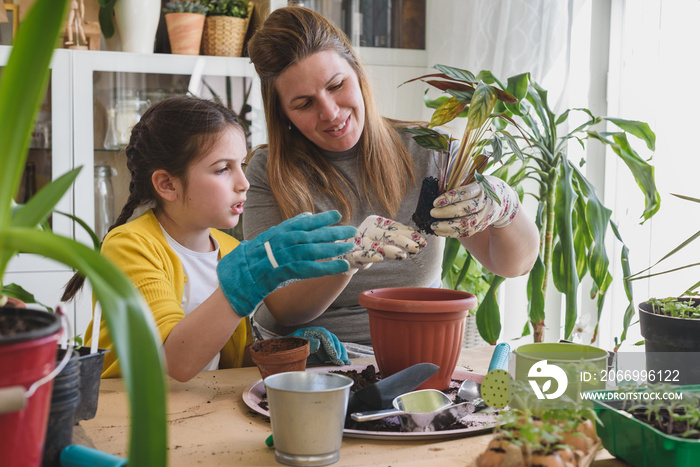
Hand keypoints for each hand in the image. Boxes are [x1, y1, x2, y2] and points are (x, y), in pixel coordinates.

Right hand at [217, 211, 355, 316]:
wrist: (239, 275)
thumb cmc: (255, 255)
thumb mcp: (270, 235)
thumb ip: (290, 225)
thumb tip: (308, 215)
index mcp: (280, 231)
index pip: (304, 222)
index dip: (322, 218)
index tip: (337, 214)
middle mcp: (283, 241)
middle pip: (313, 235)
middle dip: (333, 232)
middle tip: (351, 230)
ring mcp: (284, 256)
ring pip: (314, 250)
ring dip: (333, 248)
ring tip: (349, 247)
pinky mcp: (286, 271)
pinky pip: (311, 269)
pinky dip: (328, 267)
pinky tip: (342, 267)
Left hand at [287, 327, 350, 365]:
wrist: (288, 350)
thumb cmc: (291, 345)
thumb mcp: (296, 342)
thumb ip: (307, 342)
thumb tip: (319, 343)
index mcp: (314, 331)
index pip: (325, 335)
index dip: (330, 344)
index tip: (333, 354)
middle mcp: (321, 335)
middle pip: (333, 340)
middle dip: (338, 351)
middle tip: (339, 360)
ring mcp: (325, 342)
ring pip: (337, 346)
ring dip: (342, 354)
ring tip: (345, 362)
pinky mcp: (326, 350)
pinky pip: (336, 352)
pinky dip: (341, 357)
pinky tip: (346, 362)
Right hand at [340, 215, 426, 273]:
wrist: (345, 252)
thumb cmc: (370, 242)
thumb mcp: (384, 235)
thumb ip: (400, 235)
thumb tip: (421, 240)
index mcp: (374, 220)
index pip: (395, 226)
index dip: (409, 234)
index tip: (423, 241)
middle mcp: (366, 229)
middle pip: (387, 235)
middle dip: (404, 242)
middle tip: (418, 248)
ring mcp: (358, 242)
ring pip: (376, 245)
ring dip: (390, 250)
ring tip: (403, 256)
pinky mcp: (352, 255)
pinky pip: (361, 255)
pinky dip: (370, 256)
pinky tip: (379, 258)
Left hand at [430, 175, 519, 237]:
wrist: (503, 198)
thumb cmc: (481, 187)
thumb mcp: (473, 180)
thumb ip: (458, 186)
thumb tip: (436, 192)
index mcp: (481, 188)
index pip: (464, 193)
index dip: (449, 198)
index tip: (435, 202)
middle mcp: (485, 202)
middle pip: (465, 209)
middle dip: (446, 213)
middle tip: (432, 213)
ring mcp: (485, 215)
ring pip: (466, 224)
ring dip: (448, 227)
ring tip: (433, 226)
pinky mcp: (483, 225)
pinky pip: (467, 232)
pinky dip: (453, 234)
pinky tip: (441, 232)